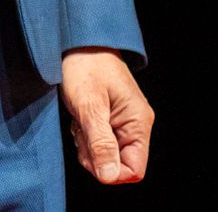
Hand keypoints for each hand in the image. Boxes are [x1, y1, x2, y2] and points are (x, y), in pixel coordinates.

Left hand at [60, 47, 152, 184]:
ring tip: (81, 119)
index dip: (110, 171)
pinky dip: (86, 137)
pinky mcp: (112, 120)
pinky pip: (99, 144)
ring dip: (88, 145)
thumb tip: (110, 176)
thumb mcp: (89, 106)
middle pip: (118, 165)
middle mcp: (136, 125)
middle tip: (82, 128)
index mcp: (139, 122)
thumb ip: (100, 143)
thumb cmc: (85, 66)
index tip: (90, 150)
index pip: (134, 170)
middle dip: (94, 155)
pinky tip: (81, 118)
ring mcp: (124, 123)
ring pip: (106, 157)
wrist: (78, 42)